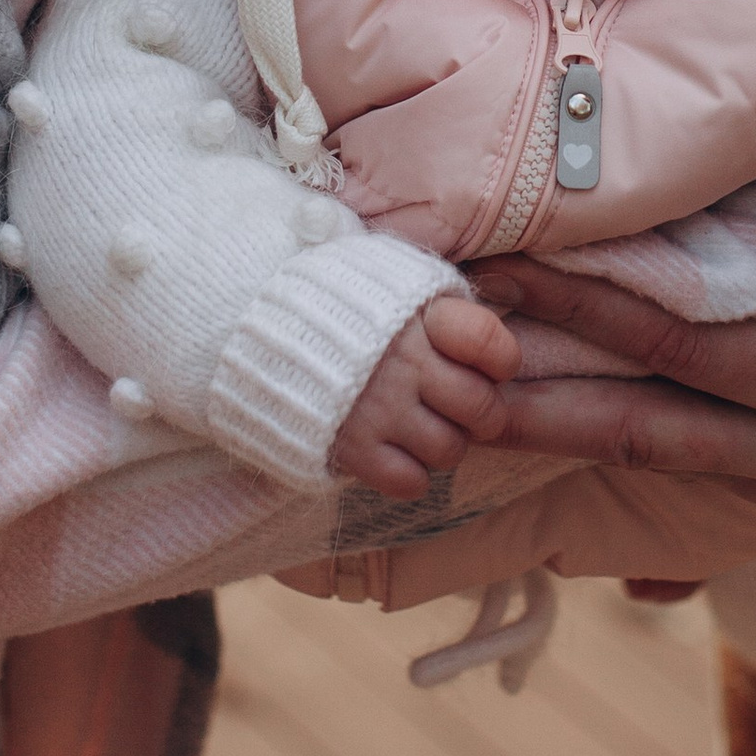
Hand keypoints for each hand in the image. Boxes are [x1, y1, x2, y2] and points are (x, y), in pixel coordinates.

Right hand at [326, 290, 518, 499]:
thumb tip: (498, 297)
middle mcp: (403, 362)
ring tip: (420, 426)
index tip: (490, 365)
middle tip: (461, 408)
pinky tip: (395, 451)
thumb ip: (441, 295)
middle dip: (481, 413)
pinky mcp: (350, 447)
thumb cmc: (338, 298)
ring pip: (449, 450)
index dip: (500, 359)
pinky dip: (409, 475)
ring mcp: (376, 407)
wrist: (255, 324)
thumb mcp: (394, 274)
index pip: (490, 343)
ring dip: (443, 444)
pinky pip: (410, 481)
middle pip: (481, 408)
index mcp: (419, 313)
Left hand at [465, 259, 755, 623]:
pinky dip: (610, 431)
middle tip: (426, 355)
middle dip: (522, 388)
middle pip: (627, 419)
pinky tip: (554, 415)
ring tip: (452, 399)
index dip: (582, 306)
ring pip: (639, 449)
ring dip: (545, 422)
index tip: (497, 265)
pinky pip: (679, 456)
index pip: (679, 344)